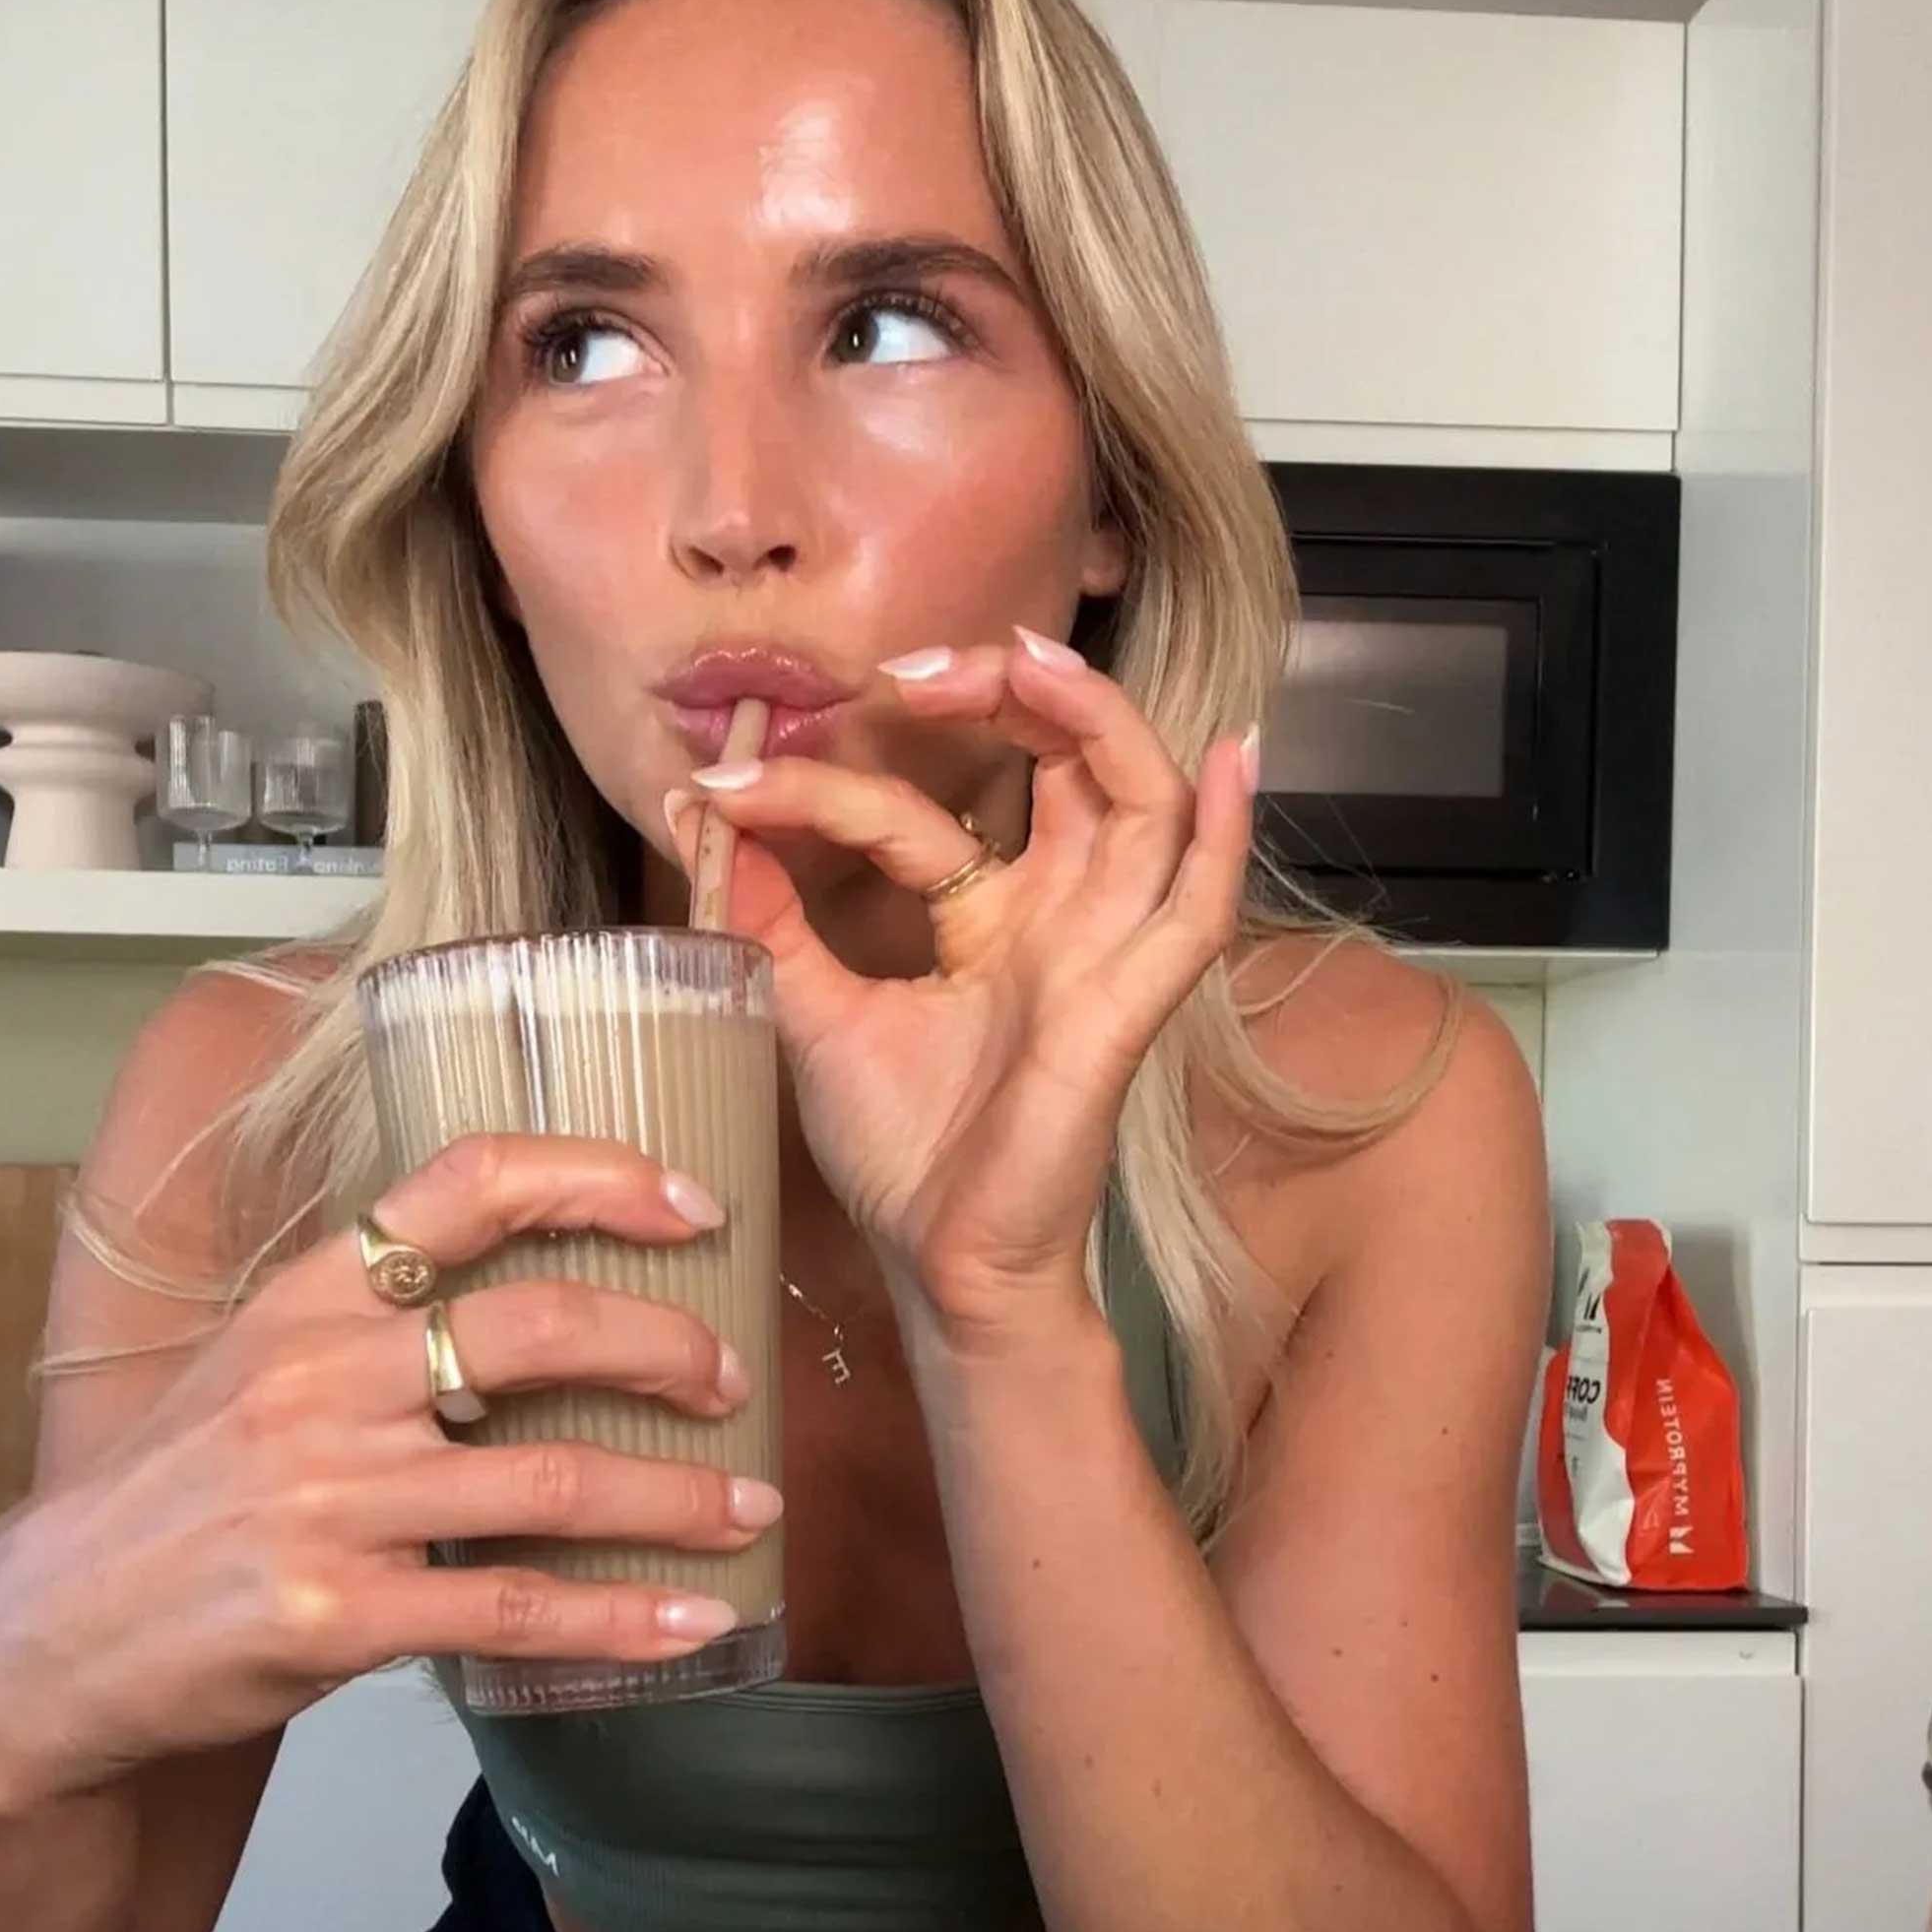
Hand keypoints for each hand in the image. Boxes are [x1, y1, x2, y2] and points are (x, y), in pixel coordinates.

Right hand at [0, 1137, 779, 1810]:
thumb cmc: (180, 1493)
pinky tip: (693, 1619)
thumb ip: (376, 1323)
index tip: (696, 1202)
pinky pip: (517, 1610)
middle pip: (542, 1328)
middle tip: (732, 1378)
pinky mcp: (341, 1615)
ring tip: (752, 1506)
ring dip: (677, 1497)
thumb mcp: (255, 1365)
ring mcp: (332, 1501)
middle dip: (668, 1347)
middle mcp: (323, 1382)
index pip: (466, 1185)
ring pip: (553, 1482)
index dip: (597, 1175)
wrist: (54, 1636)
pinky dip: (624, 1617)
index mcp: (311, 1298)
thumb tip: (540, 1302)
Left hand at [682, 627, 1255, 1338]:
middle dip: (1009, 694)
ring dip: (1099, 721)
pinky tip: (1232, 755)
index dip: (829, 786)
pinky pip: (1201, 909)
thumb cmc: (901, 1153)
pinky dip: (1225, 832)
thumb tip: (700, 816)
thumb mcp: (811, 1011)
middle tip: (916, 672)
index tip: (728, 782)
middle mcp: (1059, 921)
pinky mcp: (1129, 1006)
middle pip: (1072, 764)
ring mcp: (1102, 957)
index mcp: (992, 921)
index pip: (923, 814)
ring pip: (1143, 802)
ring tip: (1032, 664)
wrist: (941, 1268)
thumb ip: (767, 917)